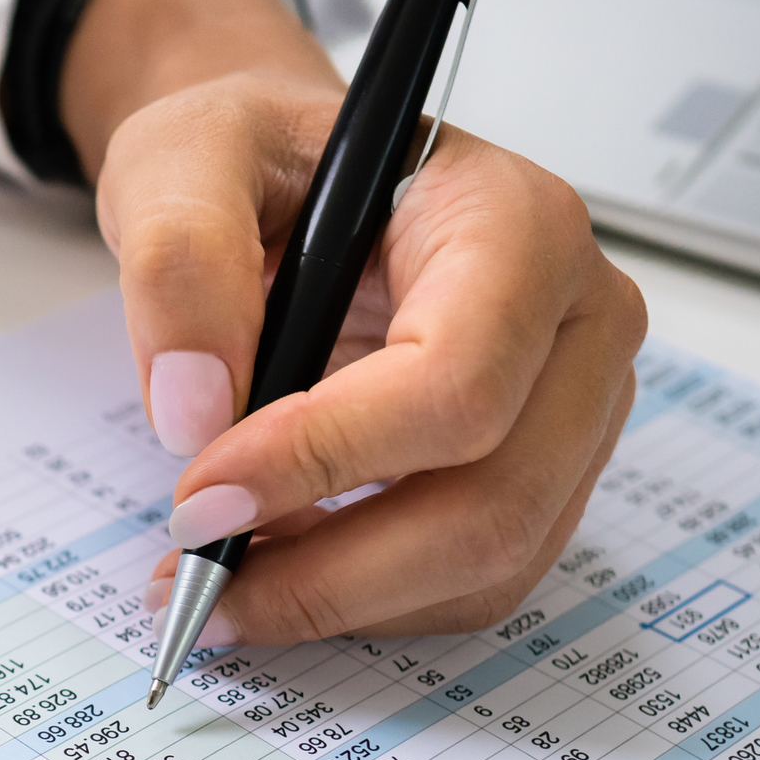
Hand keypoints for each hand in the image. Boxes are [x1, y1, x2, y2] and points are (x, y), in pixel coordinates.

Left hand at [59, 0, 644, 646]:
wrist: (298, 178)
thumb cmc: (264, 158)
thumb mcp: (183, 158)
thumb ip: (180, 262)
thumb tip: (195, 413)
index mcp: (520, 223)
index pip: (455, 380)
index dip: (326, 457)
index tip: (202, 497)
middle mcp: (580, 321)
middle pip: (491, 500)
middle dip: (332, 569)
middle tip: (194, 576)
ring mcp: (579, 408)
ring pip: (488, 561)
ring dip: (342, 601)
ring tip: (217, 586)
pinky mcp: (548, 473)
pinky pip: (472, 580)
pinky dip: (368, 601)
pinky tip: (276, 570)